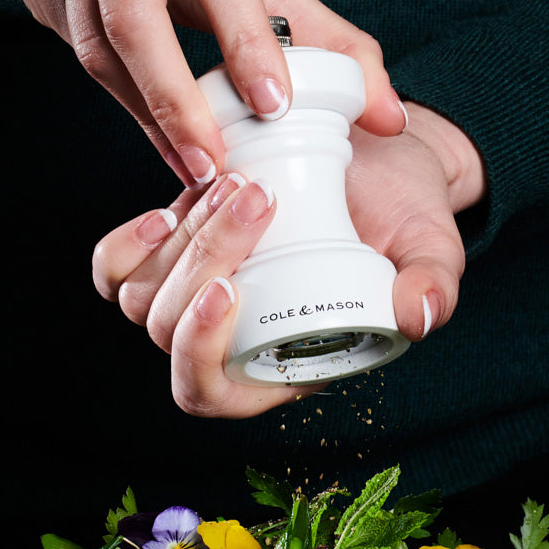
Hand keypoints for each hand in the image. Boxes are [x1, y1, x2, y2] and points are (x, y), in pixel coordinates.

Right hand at [16, 0, 405, 186]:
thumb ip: (333, 46)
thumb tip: (390, 118)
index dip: (244, 37)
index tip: (272, 107)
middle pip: (136, 7)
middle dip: (177, 97)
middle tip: (215, 162)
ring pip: (100, 38)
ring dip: (148, 113)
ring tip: (194, 163)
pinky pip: (73, 48)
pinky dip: (121, 104)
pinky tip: (161, 138)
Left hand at [91, 103, 483, 416]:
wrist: (379, 156)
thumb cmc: (405, 212)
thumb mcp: (431, 246)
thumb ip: (434, 285)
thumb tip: (417, 316)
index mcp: (280, 361)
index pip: (209, 391)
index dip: (200, 354)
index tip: (230, 290)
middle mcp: (227, 337)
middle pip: (168, 332)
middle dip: (203, 264)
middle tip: (257, 198)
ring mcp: (192, 293)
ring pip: (140, 296)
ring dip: (179, 242)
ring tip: (236, 186)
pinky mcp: (172, 249)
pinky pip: (114, 268)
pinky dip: (127, 244)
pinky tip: (171, 208)